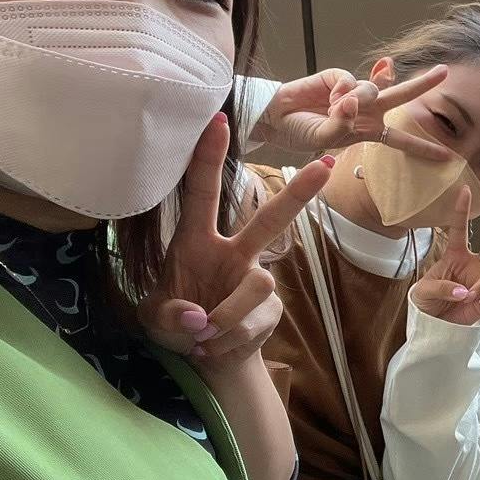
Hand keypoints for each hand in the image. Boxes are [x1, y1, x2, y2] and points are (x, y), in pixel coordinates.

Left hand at [138, 114, 333, 372]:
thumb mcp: (154, 322)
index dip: (208, 158)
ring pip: (258, 284)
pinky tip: (214, 347)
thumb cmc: (175, 325)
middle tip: (325, 165)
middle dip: (298, 193)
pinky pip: (256, 320)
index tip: (217, 121)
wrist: (205, 358)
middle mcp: (232, 254)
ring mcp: (255, 280)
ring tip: (203, 338)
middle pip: (270, 219)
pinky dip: (230, 339)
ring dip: (228, 316)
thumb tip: (199, 317)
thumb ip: (169, 316)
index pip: (202, 193)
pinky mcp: (272, 309)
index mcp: (196, 241)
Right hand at [253, 64, 453, 159]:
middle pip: (401, 96)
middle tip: (444, 71)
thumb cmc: (301, 133)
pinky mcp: (340, 77)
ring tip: (333, 108)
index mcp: (369, 131)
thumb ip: (346, 120)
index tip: (449, 157)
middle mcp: (367, 111)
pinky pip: (351, 80)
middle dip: (423, 84)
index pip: (401, 141)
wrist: (275, 116)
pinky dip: (340, 89)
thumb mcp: (328, 137)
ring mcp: (354, 92)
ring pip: (373, 89)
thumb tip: (355, 96)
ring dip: (356, 99)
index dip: (424, 148)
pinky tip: (328, 95)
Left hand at [411, 184, 479, 324]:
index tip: (465, 189)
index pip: (459, 229)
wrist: (434, 325)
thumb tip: (464, 291)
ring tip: (470, 296)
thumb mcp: (423, 292)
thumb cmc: (426, 301)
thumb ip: (441, 287)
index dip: (462, 210)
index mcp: (455, 255)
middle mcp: (474, 264)